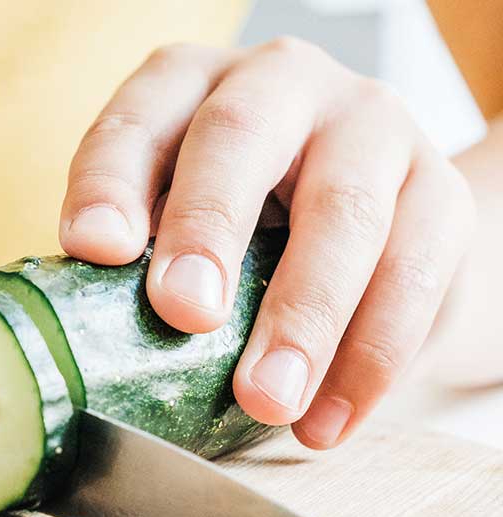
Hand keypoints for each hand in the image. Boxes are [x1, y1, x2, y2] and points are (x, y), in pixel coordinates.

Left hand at [59, 38, 474, 448]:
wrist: (372, 224)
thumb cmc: (237, 232)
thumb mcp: (173, 224)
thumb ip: (137, 263)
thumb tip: (88, 346)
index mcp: (189, 86)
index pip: (138, 120)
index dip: (110, 182)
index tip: (95, 248)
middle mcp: (280, 83)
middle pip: (240, 135)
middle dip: (208, 227)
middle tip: (185, 314)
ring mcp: (370, 126)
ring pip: (345, 210)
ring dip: (302, 316)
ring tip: (265, 401)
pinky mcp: (440, 189)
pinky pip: (417, 272)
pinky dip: (369, 359)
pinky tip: (325, 420)